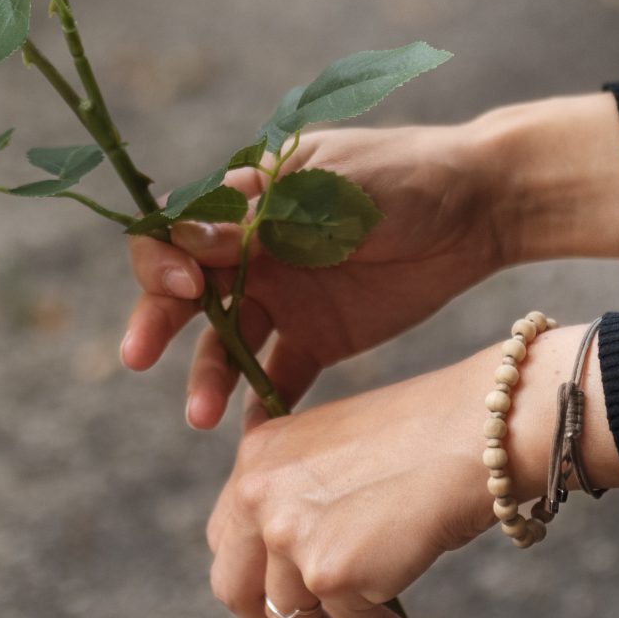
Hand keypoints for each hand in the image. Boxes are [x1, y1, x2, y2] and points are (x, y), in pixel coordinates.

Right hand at [122, 122, 506, 429]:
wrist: (479, 211)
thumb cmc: (401, 178)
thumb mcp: (329, 191)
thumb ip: (263, 220)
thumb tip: (185, 240)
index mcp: (246, 200)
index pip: (176, 227)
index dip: (162, 256)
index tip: (185, 284)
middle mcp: (252, 251)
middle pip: (184, 291)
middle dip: (156, 322)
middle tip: (139, 355)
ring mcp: (284, 298)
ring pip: (225, 344)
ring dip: (206, 376)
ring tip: (202, 416)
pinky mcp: (318, 339)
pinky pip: (277, 379)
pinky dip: (259, 408)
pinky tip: (251, 438)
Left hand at [206, 325, 611, 617]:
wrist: (478, 433)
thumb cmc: (426, 436)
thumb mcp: (338, 447)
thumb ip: (302, 489)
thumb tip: (296, 559)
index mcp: (258, 454)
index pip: (228, 536)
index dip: (256, 576)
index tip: (290, 595)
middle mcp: (259, 492)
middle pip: (234, 587)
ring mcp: (289, 534)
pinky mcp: (331, 573)